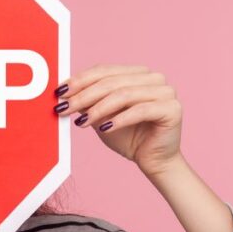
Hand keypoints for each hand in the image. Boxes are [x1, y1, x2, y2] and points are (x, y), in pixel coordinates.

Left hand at [53, 63, 183, 175]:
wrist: (152, 161)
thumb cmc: (128, 137)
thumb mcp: (100, 117)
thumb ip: (87, 103)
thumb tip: (64, 93)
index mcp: (137, 74)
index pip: (105, 70)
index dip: (80, 80)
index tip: (60, 93)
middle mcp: (153, 78)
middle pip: (112, 81)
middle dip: (84, 95)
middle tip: (65, 108)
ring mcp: (165, 91)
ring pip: (124, 94)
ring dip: (98, 108)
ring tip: (81, 122)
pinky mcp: (172, 108)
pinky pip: (141, 110)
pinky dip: (120, 119)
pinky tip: (104, 128)